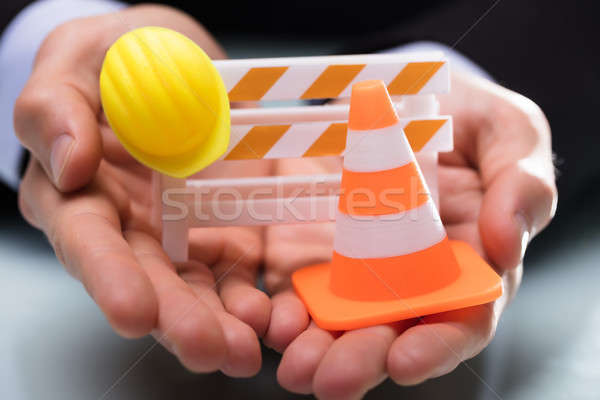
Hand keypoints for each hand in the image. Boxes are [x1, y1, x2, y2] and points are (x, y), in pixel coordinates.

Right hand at [16, 6, 270, 376]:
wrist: (182, 65)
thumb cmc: (121, 58)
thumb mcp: (80, 60)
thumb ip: (56, 108)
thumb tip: (67, 164)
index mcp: (83, 193)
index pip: (88, 240)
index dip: (108, 276)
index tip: (132, 311)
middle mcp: (130, 228)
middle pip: (147, 282)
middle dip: (175, 318)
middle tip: (208, 349)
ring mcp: (181, 238)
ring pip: (195, 289)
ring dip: (219, 324)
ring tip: (244, 351)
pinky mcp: (225, 237)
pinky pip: (239, 274)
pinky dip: (254, 298)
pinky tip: (271, 316)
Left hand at [262, 71, 556, 397]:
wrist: (402, 93)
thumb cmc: (469, 118)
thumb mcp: (510, 134)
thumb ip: (522, 187)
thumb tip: (506, 247)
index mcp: (468, 263)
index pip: (459, 321)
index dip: (437, 346)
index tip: (405, 360)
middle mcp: (411, 277)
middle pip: (391, 332)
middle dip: (362, 359)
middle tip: (331, 380)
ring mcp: (357, 266)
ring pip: (339, 321)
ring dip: (317, 349)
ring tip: (296, 367)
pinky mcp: (312, 247)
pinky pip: (297, 286)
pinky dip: (285, 310)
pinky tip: (273, 321)